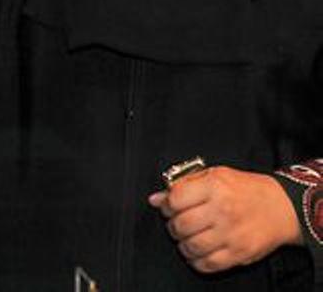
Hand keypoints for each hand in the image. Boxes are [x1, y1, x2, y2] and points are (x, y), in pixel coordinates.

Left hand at [147, 166, 302, 272]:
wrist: (282, 207)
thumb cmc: (247, 189)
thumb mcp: (216, 175)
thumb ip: (184, 184)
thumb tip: (156, 198)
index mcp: (215, 187)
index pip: (176, 199)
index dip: (166, 204)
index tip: (168, 206)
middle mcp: (223, 210)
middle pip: (181, 224)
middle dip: (172, 226)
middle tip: (177, 223)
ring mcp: (231, 234)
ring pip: (191, 246)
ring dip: (182, 244)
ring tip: (186, 237)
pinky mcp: (239, 254)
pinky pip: (208, 264)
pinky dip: (196, 261)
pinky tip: (197, 251)